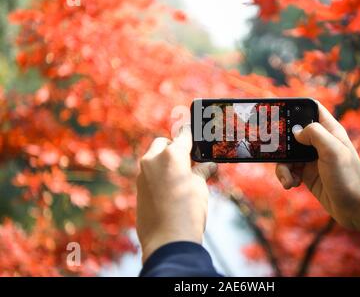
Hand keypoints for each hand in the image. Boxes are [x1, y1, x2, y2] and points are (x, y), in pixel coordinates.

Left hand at [136, 125, 216, 262]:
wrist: (167, 240)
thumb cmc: (188, 211)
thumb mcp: (200, 188)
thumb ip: (201, 172)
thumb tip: (208, 166)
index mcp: (172, 154)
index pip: (183, 135)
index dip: (191, 133)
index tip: (195, 132)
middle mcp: (153, 160)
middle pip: (163, 143)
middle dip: (174, 147)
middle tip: (189, 160)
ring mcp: (142, 174)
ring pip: (154, 158)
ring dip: (165, 161)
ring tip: (182, 176)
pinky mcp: (138, 188)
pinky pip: (149, 173)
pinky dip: (159, 175)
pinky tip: (171, 188)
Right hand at [275, 101, 359, 255]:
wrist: (356, 208)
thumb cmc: (349, 178)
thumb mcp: (333, 150)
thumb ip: (314, 133)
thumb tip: (296, 131)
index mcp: (329, 130)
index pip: (311, 109)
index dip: (295, 108)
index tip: (277, 112)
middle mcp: (319, 142)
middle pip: (292, 132)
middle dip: (281, 142)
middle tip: (273, 150)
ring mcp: (312, 158)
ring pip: (287, 154)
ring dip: (282, 166)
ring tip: (288, 178)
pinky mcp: (306, 174)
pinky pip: (288, 170)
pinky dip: (286, 176)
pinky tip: (291, 184)